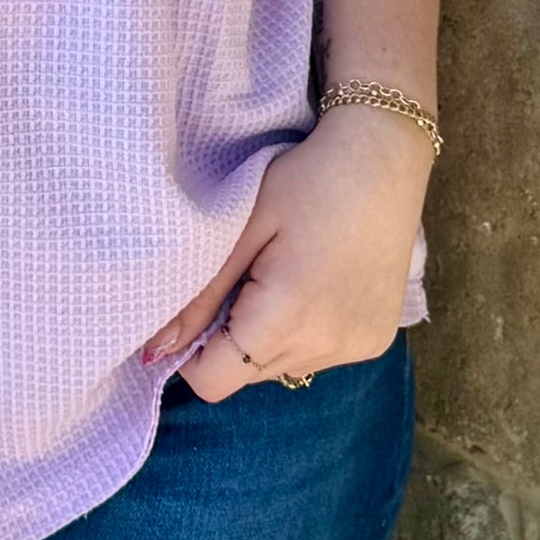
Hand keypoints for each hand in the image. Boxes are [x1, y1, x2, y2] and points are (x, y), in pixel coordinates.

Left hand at [139, 106, 433, 402]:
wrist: (384, 158)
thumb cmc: (306, 179)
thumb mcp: (242, 226)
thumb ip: (200, 294)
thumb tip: (155, 350)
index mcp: (288, 316)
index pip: (215, 381)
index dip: (191, 352)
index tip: (196, 306)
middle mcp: (327, 346)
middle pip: (247, 375)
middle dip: (229, 339)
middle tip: (242, 276)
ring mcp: (357, 347)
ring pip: (283, 367)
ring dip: (267, 337)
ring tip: (281, 274)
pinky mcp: (376, 340)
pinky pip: (319, 356)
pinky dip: (304, 332)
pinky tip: (314, 283)